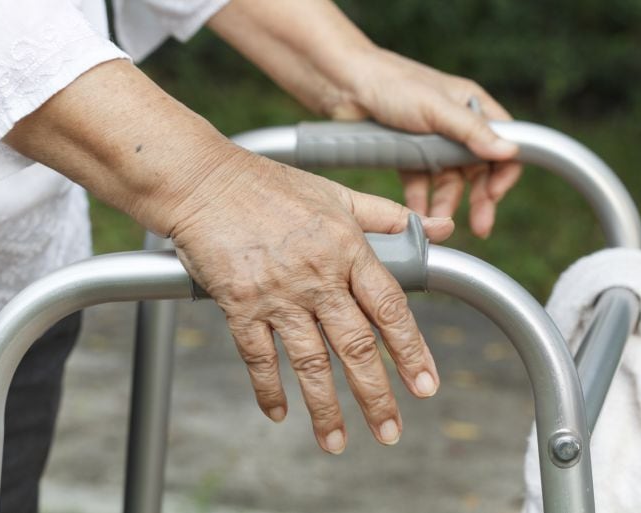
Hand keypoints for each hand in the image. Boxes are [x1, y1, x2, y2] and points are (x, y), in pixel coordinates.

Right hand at [168, 149, 453, 453]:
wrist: (202, 180)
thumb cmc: (269, 185)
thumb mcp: (336, 193)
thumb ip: (387, 216)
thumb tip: (439, 229)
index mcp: (346, 247)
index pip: (390, 307)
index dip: (411, 350)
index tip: (426, 386)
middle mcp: (316, 275)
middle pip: (354, 345)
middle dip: (375, 395)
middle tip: (390, 432)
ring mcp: (276, 293)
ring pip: (309, 361)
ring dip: (325, 407)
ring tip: (336, 442)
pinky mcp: (238, 303)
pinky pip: (257, 356)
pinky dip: (268, 388)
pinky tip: (279, 413)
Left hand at [329, 48, 521, 237]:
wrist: (344, 86)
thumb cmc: (391, 83)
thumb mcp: (435, 108)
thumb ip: (470, 132)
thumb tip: (508, 151)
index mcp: (471, 105)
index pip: (502, 142)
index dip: (503, 170)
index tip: (494, 194)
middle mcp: (455, 124)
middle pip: (479, 168)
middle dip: (481, 197)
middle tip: (481, 225)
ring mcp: (432, 141)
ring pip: (449, 180)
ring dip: (448, 202)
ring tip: (441, 221)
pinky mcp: (408, 154)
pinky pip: (421, 183)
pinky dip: (421, 199)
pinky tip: (418, 214)